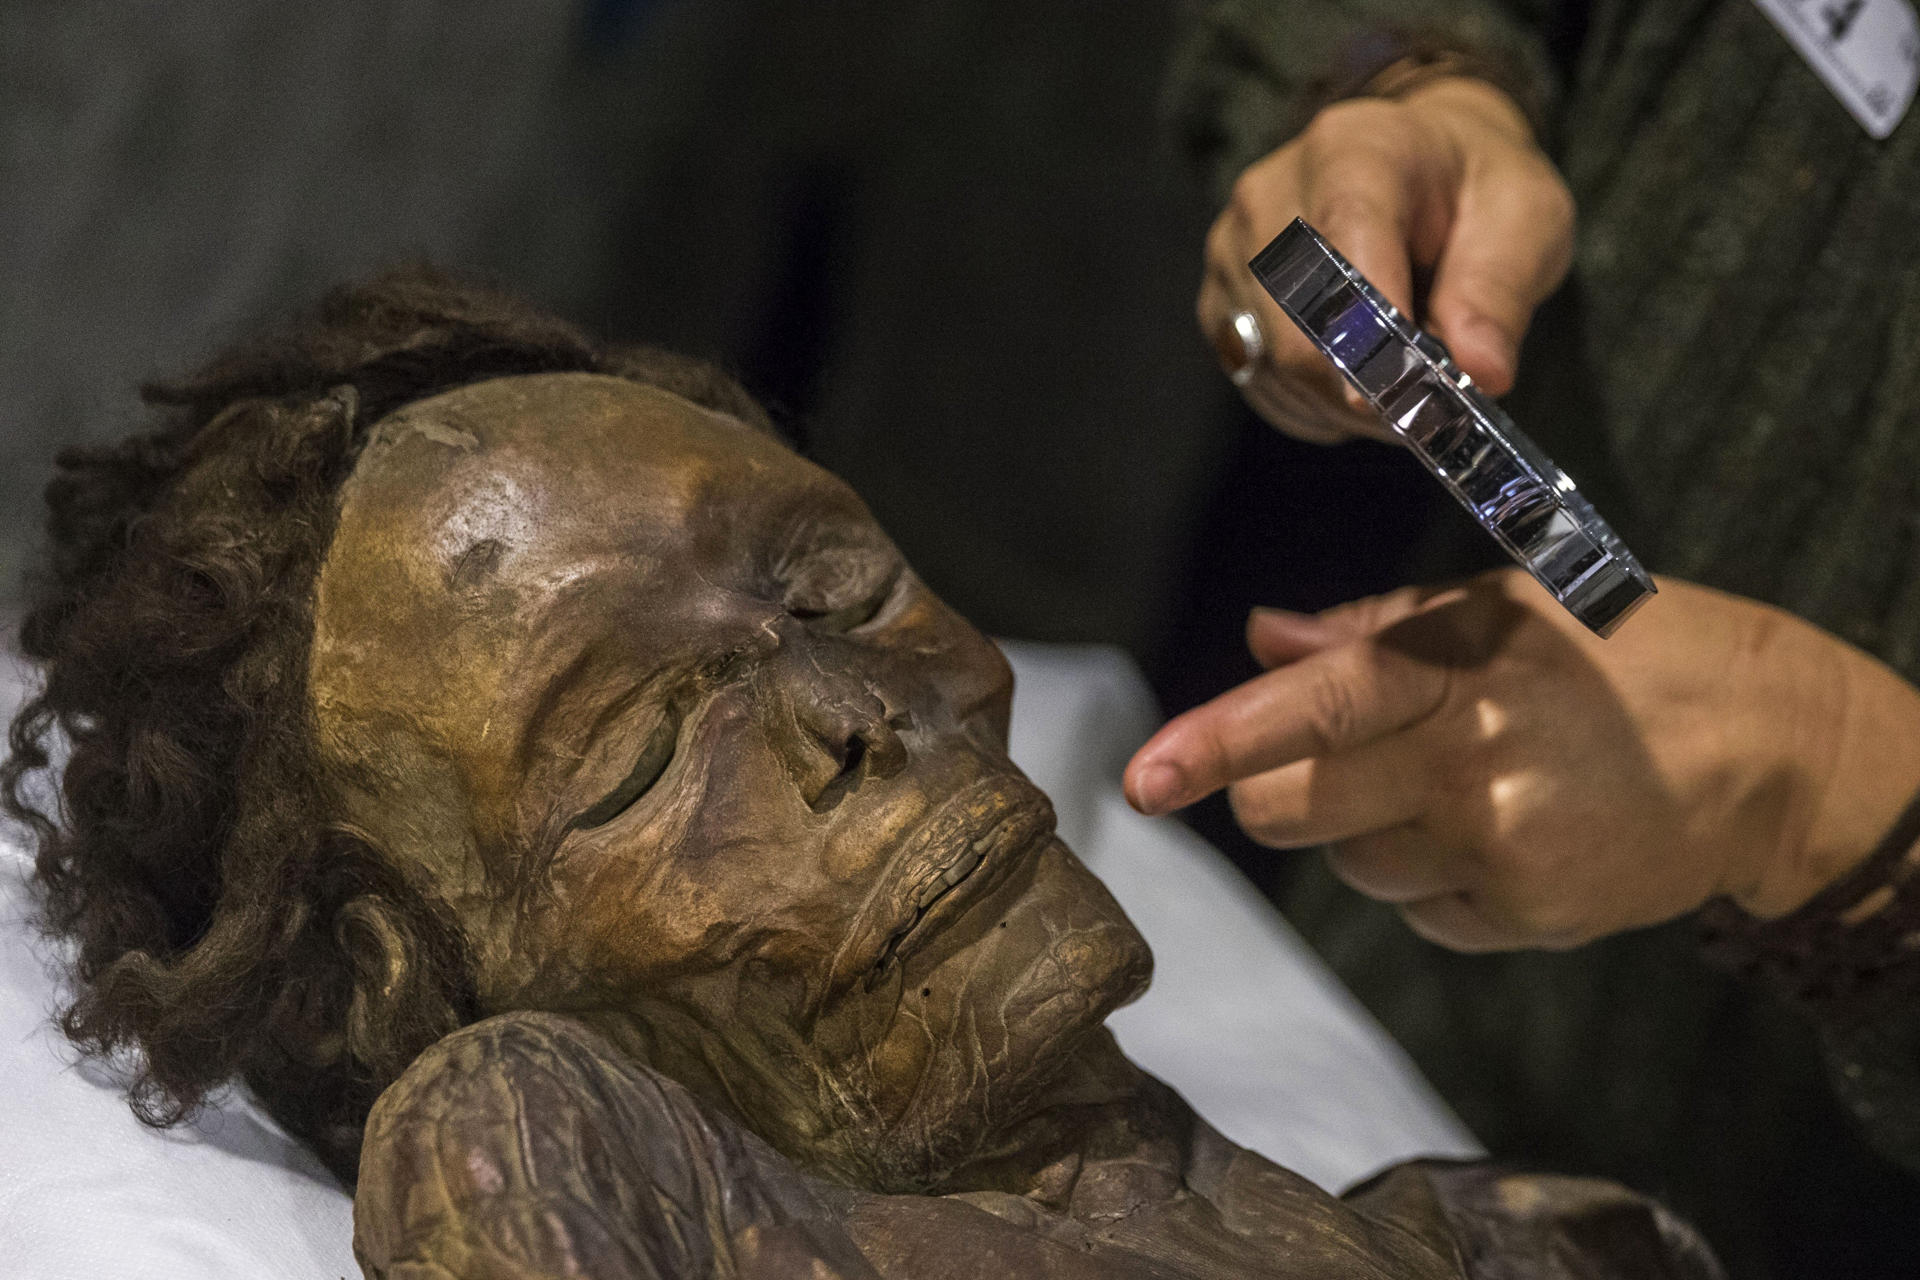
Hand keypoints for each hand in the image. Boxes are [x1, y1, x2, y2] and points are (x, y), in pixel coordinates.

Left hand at [1123, 572, 1919, 950]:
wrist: (1763, 747)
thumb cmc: (1617, 653)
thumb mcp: (1498, 606)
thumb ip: (1369, 628)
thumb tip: (1260, 638)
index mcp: (1455, 667)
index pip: (1314, 707)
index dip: (1220, 741)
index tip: (1144, 779)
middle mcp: (1469, 763)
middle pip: (1291, 814)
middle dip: (1274, 793)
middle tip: (1338, 763)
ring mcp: (1499, 849)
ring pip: (1350, 867)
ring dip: (1369, 834)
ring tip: (1459, 787)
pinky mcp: (1527, 916)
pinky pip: (1418, 914)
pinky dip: (1432, 880)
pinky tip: (1501, 833)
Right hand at [1201, 76, 1573, 442]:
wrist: (1424, 167)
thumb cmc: (1472, 188)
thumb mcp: (1525, 218)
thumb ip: (1501, 290)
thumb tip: (1482, 371)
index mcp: (1351, 149)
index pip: (1341, 245)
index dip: (1362, 328)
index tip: (1395, 390)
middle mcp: (1270, 196)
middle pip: (1299, 331)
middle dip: (1371, 387)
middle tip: (1432, 402)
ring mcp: (1233, 252)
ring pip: (1280, 371)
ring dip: (1350, 403)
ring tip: (1403, 375)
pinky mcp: (1219, 303)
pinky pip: (1263, 384)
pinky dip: (1319, 405)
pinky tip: (1359, 375)